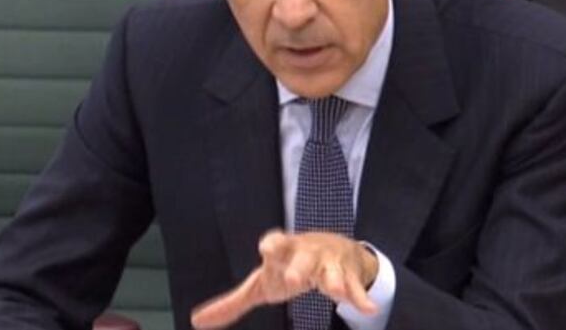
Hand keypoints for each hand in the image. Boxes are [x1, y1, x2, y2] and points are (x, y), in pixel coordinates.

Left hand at [190, 230, 378, 328]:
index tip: (267, 247)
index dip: (273, 245)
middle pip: (304, 259)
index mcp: (283, 251)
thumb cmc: (289, 267)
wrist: (334, 249)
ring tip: (336, 292)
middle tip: (295, 279)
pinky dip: (361, 298)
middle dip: (300, 267)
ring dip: (334, 281)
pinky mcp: (348, 276)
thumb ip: (233, 303)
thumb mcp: (261, 284)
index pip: (276, 244)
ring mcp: (329, 263)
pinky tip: (369, 309)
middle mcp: (307, 253)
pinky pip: (355, 288)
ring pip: (332, 271)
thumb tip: (196, 321)